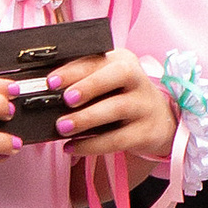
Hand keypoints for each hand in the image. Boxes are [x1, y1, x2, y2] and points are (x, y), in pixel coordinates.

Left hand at [50, 46, 179, 175]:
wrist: (160, 121)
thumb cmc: (121, 98)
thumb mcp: (106, 84)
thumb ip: (82, 82)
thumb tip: (47, 93)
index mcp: (122, 61)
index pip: (98, 60)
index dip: (74, 70)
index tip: (51, 82)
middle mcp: (138, 79)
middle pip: (118, 75)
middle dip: (90, 85)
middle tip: (66, 100)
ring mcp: (145, 106)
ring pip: (118, 108)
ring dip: (87, 118)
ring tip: (62, 127)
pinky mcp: (147, 132)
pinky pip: (118, 139)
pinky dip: (92, 145)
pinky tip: (72, 147)